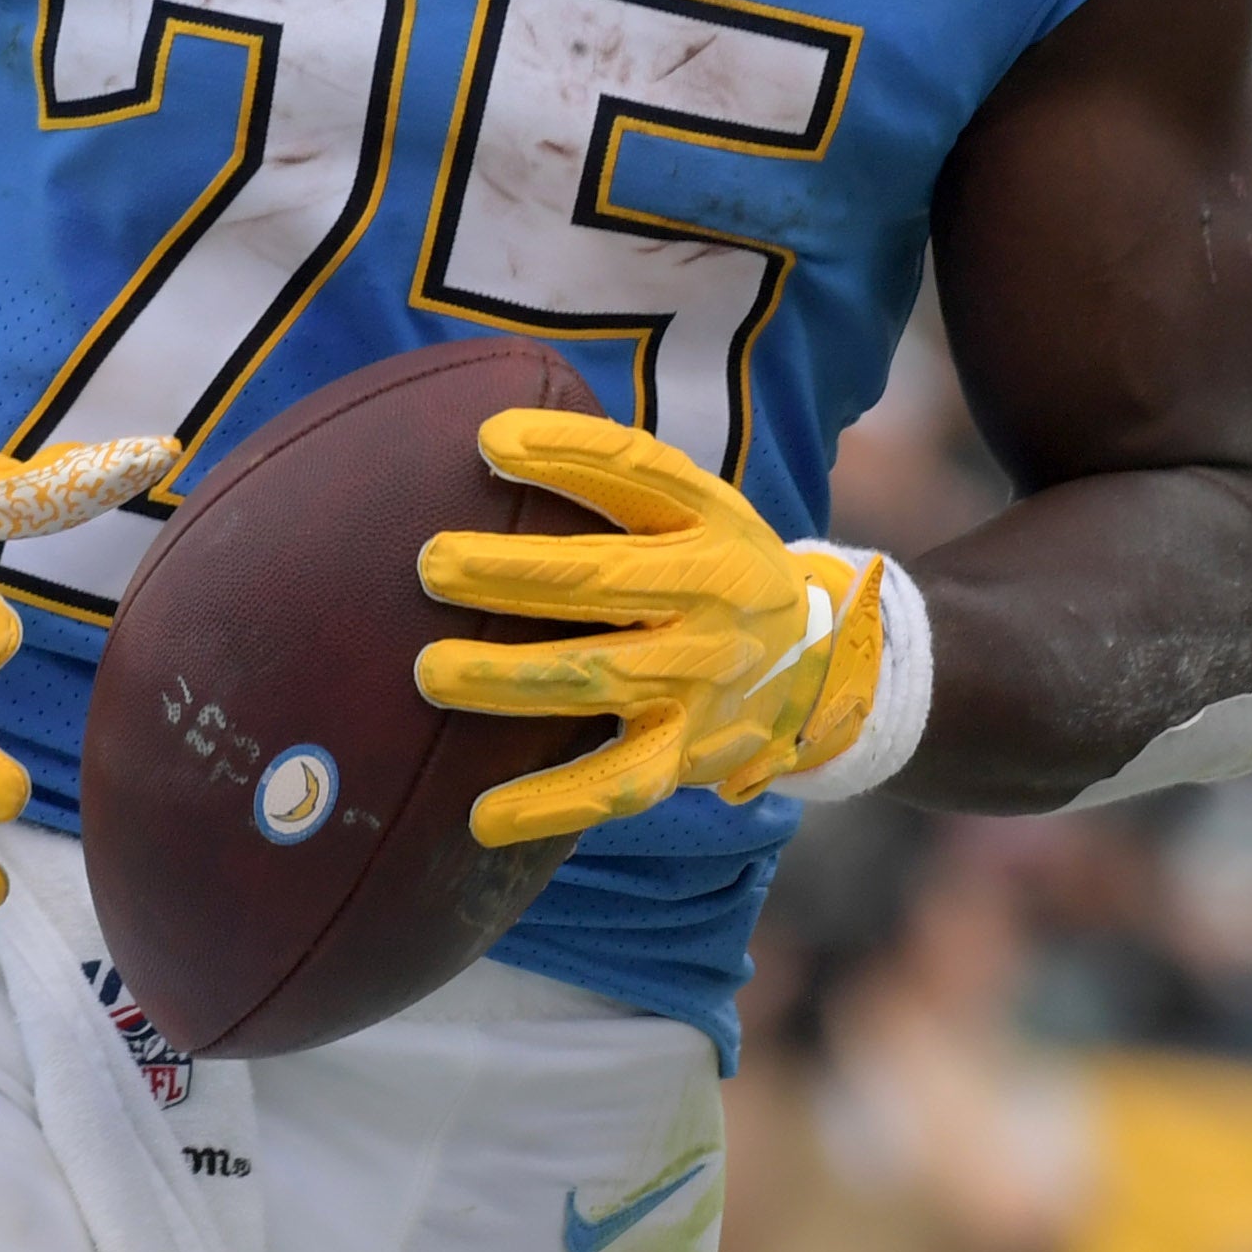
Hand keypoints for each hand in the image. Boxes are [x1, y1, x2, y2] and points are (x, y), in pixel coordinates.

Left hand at [413, 410, 884, 846]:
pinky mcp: (686, 753)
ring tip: (432, 671)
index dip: (566, 453)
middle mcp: (712, 599)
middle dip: (513, 572)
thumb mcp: (702, 510)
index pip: (640, 474)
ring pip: (598, 678)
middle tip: (432, 565)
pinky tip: (481, 816)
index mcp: (712, 525)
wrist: (820, 670)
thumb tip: (491, 436)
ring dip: (510, 678)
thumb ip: (620, 476)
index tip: (489, 443)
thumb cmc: (723, 571)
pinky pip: (615, 784)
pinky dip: (550, 803)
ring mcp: (700, 681)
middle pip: (605, 580)